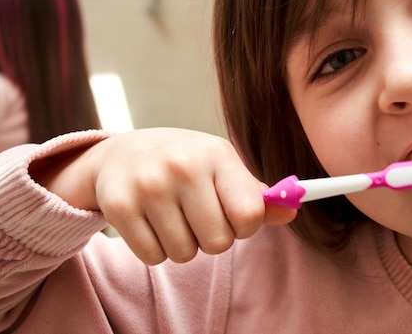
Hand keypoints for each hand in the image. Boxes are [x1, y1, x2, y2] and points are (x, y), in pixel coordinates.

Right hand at [33, 128, 296, 264]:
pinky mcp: (119, 205)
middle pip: (218, 242)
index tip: (232, 215)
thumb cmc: (185, 165)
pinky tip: (150, 221)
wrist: (122, 154)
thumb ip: (257, 196)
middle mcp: (184, 166)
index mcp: (217, 153)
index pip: (250, 215)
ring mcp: (149, 185)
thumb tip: (292, 212)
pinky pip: (153, 257)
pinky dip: (155, 248)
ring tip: (171, 215)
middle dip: (211, 237)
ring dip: (182, 244)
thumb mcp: (223, 169)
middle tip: (196, 214)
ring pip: (185, 253)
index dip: (245, 226)